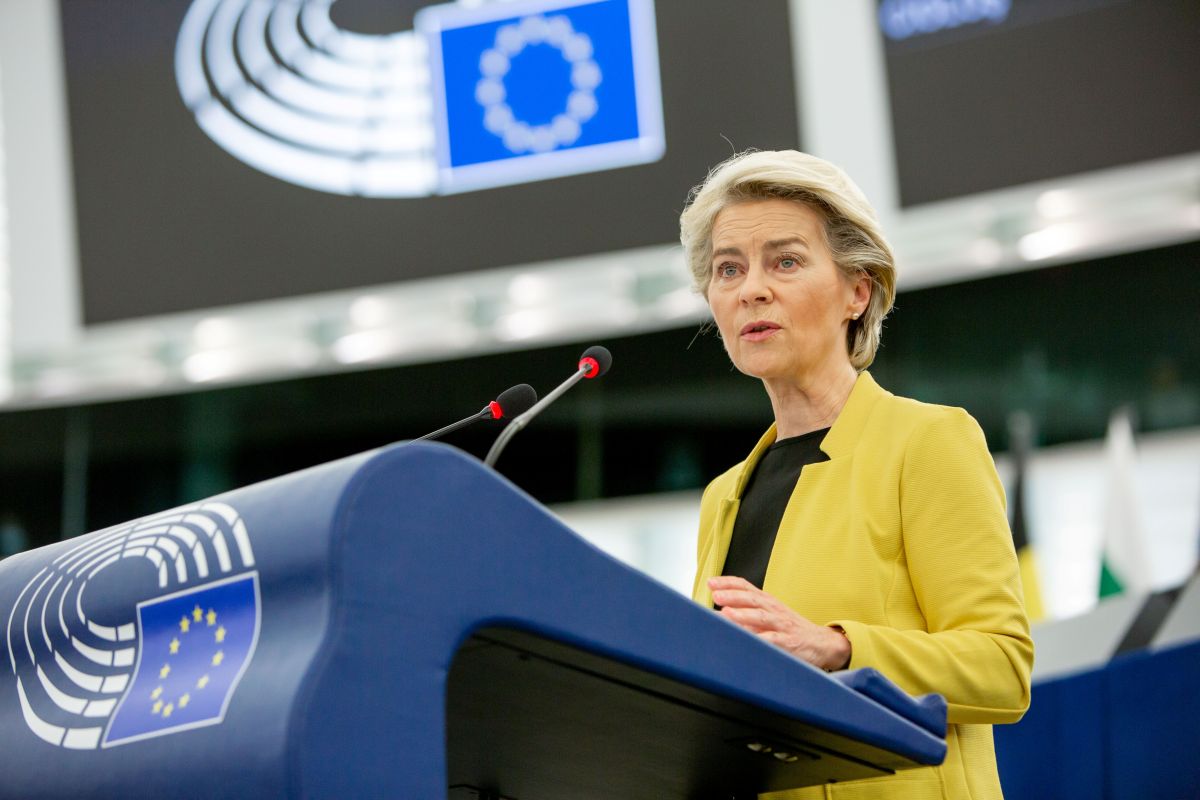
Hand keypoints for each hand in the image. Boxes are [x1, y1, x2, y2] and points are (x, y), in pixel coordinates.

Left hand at [708, 575, 850, 670]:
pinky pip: (775, 640)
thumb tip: (717, 615)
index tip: (711, 582)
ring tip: (727, 614)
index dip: (728, 583)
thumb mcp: (766, 617)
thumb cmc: (788, 629)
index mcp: (766, 601)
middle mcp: (773, 609)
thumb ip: (744, 615)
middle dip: (733, 596)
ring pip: (762, 617)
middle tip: (716, 595)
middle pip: (752, 599)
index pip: (746, 586)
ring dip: (744, 615)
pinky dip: (763, 640)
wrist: (821, 643)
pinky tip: (750, 641)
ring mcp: (782, 625)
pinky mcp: (790, 642)